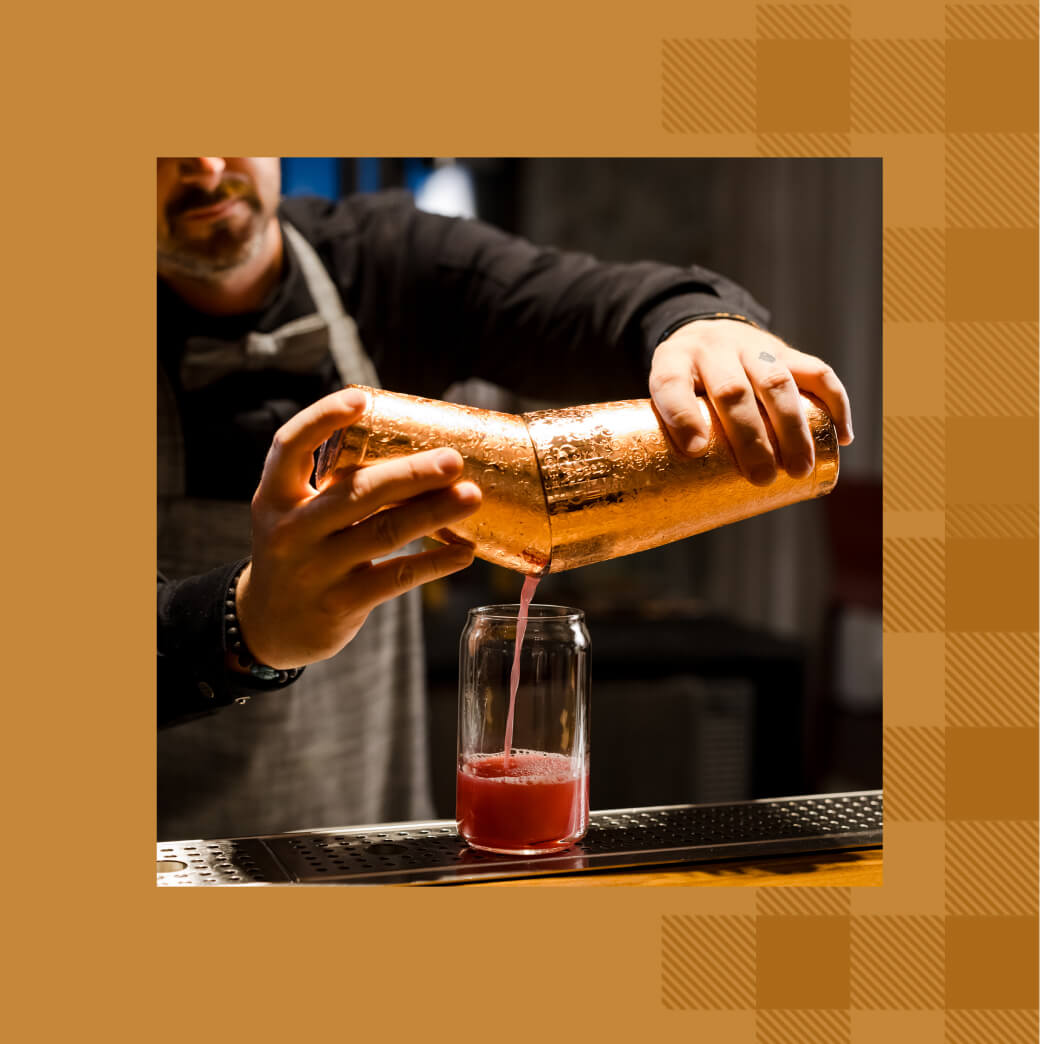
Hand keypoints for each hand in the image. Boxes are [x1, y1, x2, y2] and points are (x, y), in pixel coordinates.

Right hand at [235, 387, 481, 668]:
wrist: (270, 627)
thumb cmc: (300, 554)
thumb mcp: (297, 514)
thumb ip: (337, 486)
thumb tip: (417, 450)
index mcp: (277, 496)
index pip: (290, 445)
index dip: (323, 418)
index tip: (361, 399)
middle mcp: (291, 530)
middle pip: (357, 491)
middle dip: (411, 473)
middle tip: (453, 460)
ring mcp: (315, 569)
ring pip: (385, 532)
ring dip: (434, 513)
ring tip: (472, 497)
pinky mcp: (341, 603)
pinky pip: (397, 577)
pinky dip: (435, 563)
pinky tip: (465, 552)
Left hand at [649, 319, 853, 484]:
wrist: (708, 332)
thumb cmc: (685, 384)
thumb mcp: (664, 398)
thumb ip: (669, 435)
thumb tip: (679, 506)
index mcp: (674, 360)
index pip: (672, 382)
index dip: (682, 415)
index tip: (696, 449)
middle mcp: (714, 348)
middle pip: (732, 390)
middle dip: (750, 437)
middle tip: (762, 477)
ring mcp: (752, 346)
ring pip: (777, 382)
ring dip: (793, 429)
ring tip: (799, 469)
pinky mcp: (786, 350)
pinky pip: (817, 373)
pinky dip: (834, 405)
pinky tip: (841, 437)